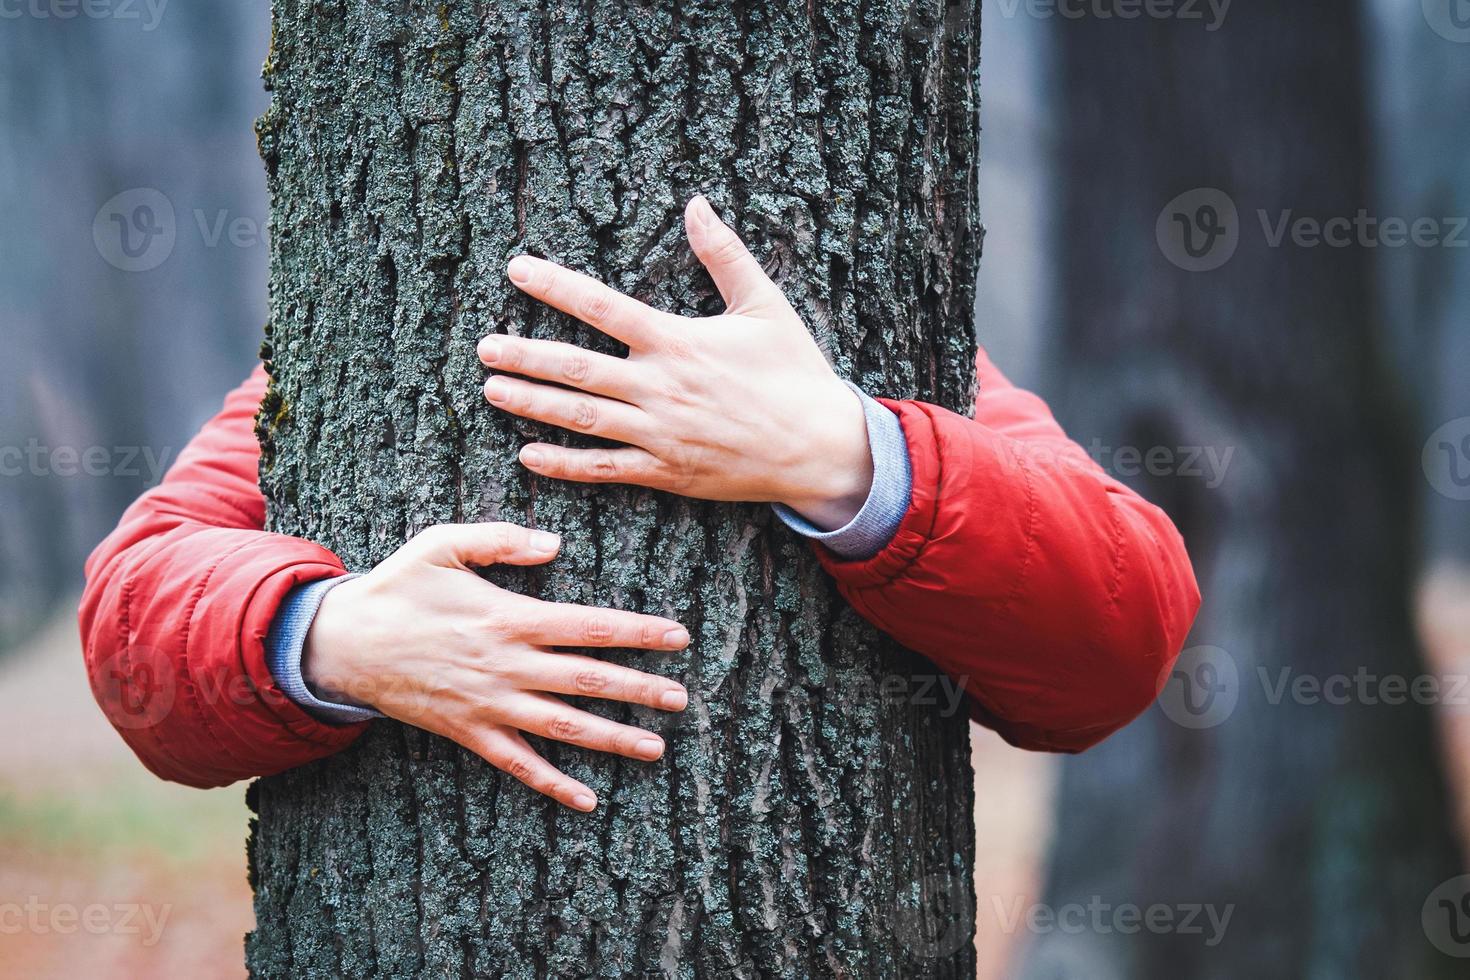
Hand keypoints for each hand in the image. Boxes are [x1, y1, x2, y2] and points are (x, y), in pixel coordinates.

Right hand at [301, 521, 690, 811]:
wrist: (342, 644)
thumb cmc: (398, 587)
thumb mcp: (442, 544)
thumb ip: (501, 539)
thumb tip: (554, 544)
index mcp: (508, 617)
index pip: (590, 626)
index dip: (638, 632)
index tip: (677, 636)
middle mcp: (507, 665)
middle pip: (587, 680)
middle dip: (640, 690)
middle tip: (682, 699)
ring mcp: (490, 704)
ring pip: (563, 726)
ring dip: (612, 738)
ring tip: (656, 746)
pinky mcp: (469, 732)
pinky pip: (518, 764)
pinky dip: (553, 784)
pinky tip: (587, 800)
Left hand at [478, 195, 873, 530]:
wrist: (821, 447)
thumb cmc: (795, 372)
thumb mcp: (765, 304)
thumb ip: (724, 254)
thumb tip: (696, 203)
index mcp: (678, 341)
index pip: (602, 307)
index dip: (555, 286)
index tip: (517, 270)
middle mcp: (661, 387)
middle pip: (576, 368)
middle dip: (525, 354)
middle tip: (483, 345)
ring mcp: (660, 434)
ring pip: (581, 418)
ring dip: (532, 403)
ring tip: (491, 389)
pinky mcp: (667, 472)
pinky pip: (605, 469)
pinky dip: (564, 465)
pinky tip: (527, 455)